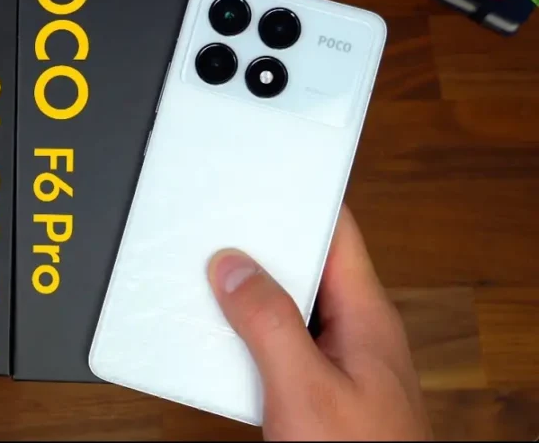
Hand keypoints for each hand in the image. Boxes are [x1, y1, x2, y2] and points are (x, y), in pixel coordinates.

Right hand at [207, 206, 431, 439]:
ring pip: (288, 307)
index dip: (297, 200)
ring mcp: (337, 360)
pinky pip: (280, 344)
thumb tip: (233, 266)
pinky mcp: (318, 388)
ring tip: (203, 282)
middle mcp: (355, 331)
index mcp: (366, 315)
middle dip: (258, 248)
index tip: (255, 180)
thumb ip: (269, 322)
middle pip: (305, 266)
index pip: (336, 231)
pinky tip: (218, 339)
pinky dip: (247, 336)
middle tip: (211, 231)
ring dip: (249, 296)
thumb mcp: (305, 387)